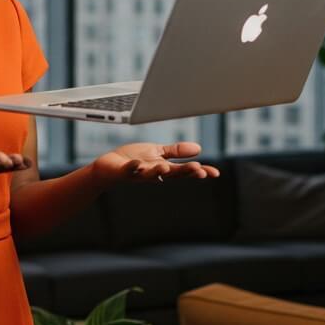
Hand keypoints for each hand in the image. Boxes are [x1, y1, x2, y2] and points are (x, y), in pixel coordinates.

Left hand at [92, 141, 219, 186]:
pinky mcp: (124, 171)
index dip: (199, 172)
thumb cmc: (134, 159)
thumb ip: (176, 152)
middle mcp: (153, 173)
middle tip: (199, 170)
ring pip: (151, 174)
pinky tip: (138, 163)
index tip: (215, 173)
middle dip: (185, 172)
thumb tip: (199, 149)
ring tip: (166, 167)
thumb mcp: (158, 153)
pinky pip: (129, 170)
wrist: (109, 167)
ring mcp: (139, 173)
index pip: (184, 171)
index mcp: (164, 168)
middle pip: (172, 173)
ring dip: (159, 171)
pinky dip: (133, 167)